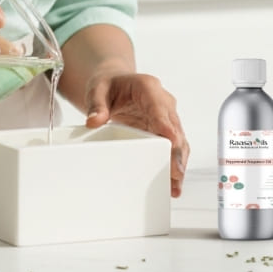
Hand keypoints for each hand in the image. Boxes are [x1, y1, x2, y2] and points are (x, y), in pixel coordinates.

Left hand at [84, 72, 189, 197]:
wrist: (115, 84)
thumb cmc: (108, 86)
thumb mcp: (97, 90)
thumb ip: (96, 105)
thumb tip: (93, 121)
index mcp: (148, 87)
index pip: (159, 107)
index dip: (166, 124)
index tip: (172, 141)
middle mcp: (163, 101)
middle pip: (174, 127)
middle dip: (176, 151)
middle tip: (176, 173)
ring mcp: (167, 117)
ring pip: (179, 140)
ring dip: (178, 163)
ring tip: (175, 187)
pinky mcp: (165, 131)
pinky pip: (174, 148)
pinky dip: (174, 164)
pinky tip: (172, 183)